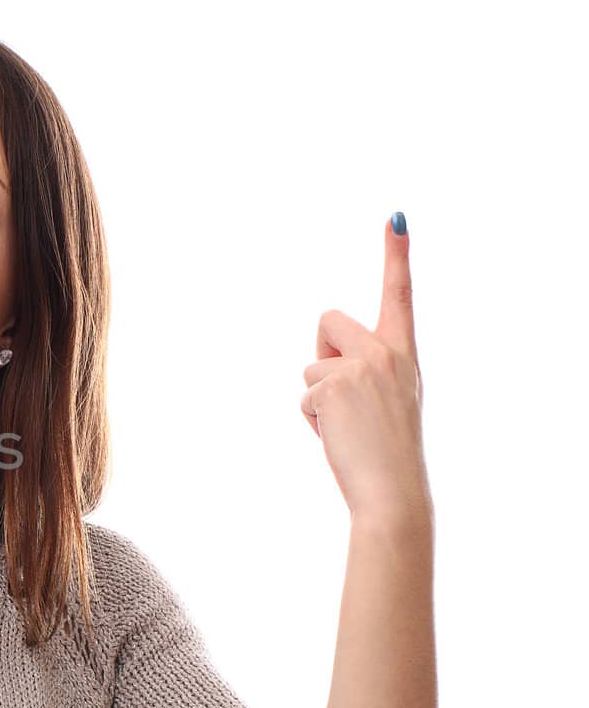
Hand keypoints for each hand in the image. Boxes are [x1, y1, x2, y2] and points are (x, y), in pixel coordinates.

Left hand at [301, 213, 431, 519]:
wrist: (394, 490)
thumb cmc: (387, 453)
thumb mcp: (389, 402)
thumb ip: (366, 372)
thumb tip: (322, 371)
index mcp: (404, 354)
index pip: (399, 295)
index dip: (396, 254)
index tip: (395, 216)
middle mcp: (386, 352)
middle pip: (328, 321)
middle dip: (323, 353)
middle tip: (344, 398)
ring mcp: (361, 366)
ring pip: (311, 365)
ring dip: (318, 398)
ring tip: (347, 427)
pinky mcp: (334, 384)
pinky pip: (304, 395)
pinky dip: (313, 419)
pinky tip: (339, 436)